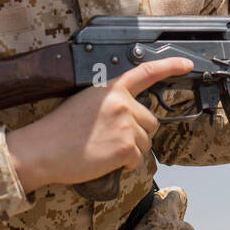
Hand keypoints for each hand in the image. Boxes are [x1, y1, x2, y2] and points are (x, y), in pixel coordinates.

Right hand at [6, 56, 193, 193]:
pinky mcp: (125, 147)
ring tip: (103, 149)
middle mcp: (122, 103)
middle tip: (110, 139)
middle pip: (150, 121)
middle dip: (137, 133)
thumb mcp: (85, 102)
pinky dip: (125, 165)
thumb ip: (110, 103)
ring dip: (130, 150)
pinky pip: (137, 161)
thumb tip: (130, 116)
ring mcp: (126, 125)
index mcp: (111, 89)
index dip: (169, 66)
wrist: (42, 149)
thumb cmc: (58, 130)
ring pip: (146, 143)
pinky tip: (104, 160)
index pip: (145, 72)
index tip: (187, 64)